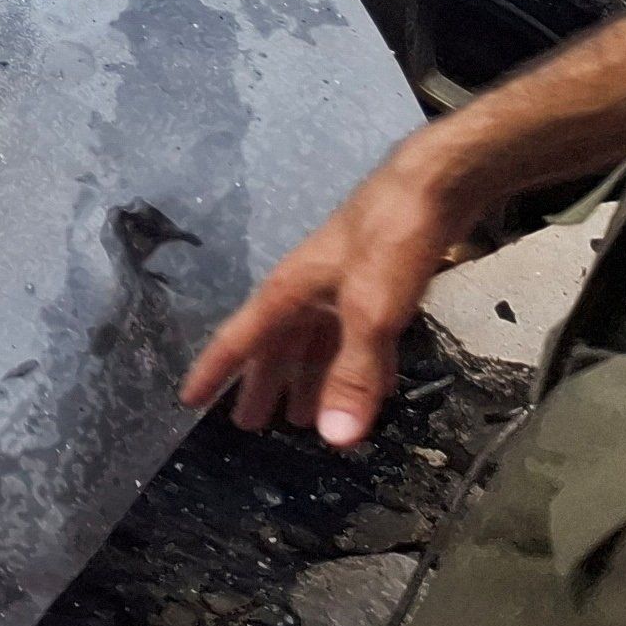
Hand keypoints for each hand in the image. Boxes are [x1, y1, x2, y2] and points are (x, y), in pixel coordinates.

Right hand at [178, 144, 474, 445]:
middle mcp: (308, 291)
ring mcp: (343, 287)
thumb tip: (333, 440)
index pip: (240, 338)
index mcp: (289, 292)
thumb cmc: (390, 240)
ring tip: (302, 418)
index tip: (188, 400)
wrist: (436, 184)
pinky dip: (355, 366)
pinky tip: (370, 388)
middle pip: (276, 346)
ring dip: (308, 380)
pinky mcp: (379, 286)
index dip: (214, 371)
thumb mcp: (371, 311)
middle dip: (263, 384)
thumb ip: (354, 373)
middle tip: (249, 425)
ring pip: (316, 344)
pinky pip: (356, 338)